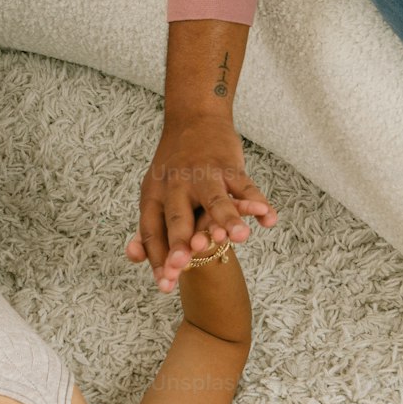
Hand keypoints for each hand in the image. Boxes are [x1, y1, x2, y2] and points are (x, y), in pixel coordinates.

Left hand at [126, 114, 276, 292]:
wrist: (193, 119)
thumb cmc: (173, 167)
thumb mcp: (154, 193)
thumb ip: (149, 227)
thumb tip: (135, 257)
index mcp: (154, 194)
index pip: (152, 229)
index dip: (157, 257)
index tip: (165, 284)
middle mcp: (176, 184)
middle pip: (177, 216)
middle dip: (180, 241)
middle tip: (182, 266)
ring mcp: (204, 174)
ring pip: (216, 199)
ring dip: (227, 219)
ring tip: (239, 239)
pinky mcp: (228, 165)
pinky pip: (245, 185)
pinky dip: (258, 201)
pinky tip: (268, 219)